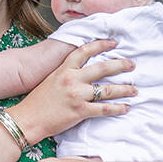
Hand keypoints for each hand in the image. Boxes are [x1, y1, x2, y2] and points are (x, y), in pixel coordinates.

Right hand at [7, 39, 135, 141]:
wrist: (28, 118)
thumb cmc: (37, 101)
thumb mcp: (51, 80)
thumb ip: (66, 73)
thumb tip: (83, 72)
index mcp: (63, 69)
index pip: (84, 51)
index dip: (101, 45)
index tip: (113, 43)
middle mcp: (72, 79)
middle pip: (102, 68)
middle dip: (120, 65)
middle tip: (132, 65)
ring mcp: (76, 95)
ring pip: (107, 90)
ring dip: (124, 89)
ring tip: (134, 89)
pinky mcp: (80, 111)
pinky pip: (104, 109)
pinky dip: (118, 108)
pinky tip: (126, 108)